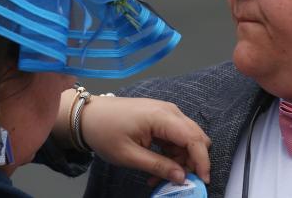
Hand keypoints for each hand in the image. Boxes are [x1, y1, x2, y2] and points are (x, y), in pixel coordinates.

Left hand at [56, 90, 209, 184]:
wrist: (89, 115)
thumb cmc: (104, 131)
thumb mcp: (129, 155)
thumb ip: (158, 166)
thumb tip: (181, 177)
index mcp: (162, 117)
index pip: (193, 138)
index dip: (202, 160)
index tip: (202, 180)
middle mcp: (169, 111)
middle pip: (195, 137)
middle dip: (192, 161)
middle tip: (177, 180)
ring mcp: (166, 112)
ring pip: (186, 139)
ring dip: (180, 160)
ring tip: (159, 177)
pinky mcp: (161, 117)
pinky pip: (175, 137)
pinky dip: (171, 153)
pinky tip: (158, 166)